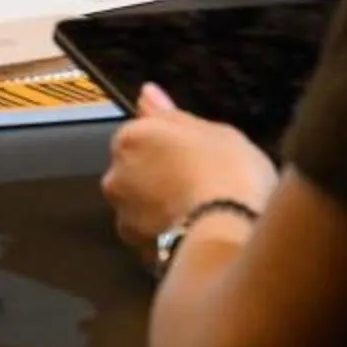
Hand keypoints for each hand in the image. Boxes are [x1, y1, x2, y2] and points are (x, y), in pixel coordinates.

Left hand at [100, 84, 279, 262]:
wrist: (230, 232)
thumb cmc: (228, 173)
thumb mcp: (213, 131)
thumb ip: (171, 115)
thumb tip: (146, 94)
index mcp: (131, 138)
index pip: (141, 136)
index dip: (171, 148)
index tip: (198, 158)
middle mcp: (116, 176)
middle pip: (136, 173)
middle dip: (160, 180)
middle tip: (202, 187)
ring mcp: (125, 217)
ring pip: (141, 210)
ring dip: (163, 212)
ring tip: (203, 217)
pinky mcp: (139, 252)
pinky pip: (154, 242)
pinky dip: (170, 240)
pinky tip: (198, 238)